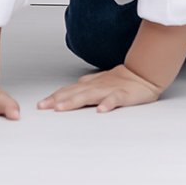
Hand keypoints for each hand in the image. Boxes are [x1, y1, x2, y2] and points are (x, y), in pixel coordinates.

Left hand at [39, 64, 162, 113]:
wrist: (145, 74)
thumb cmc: (122, 80)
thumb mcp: (99, 81)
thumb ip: (83, 86)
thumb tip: (66, 91)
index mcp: (90, 85)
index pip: (69, 90)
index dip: (54, 97)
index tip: (40, 105)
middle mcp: (96, 87)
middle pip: (74, 93)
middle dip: (58, 100)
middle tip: (44, 106)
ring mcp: (109, 90)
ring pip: (89, 95)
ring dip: (74, 101)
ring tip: (62, 107)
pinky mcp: (123, 94)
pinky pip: (115, 99)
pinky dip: (108, 103)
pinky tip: (101, 110)